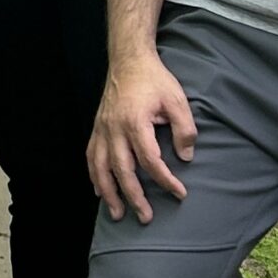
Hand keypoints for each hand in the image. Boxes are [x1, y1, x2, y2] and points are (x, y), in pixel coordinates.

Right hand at [87, 51, 195, 223]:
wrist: (128, 61)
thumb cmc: (154, 80)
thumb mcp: (178, 100)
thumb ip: (184, 130)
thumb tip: (186, 157)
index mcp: (135, 122)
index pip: (150, 160)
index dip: (166, 180)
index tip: (180, 193)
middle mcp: (114, 129)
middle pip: (122, 171)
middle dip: (134, 197)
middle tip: (145, 217)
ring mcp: (102, 130)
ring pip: (101, 168)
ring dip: (109, 193)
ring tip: (116, 213)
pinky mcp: (97, 128)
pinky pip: (92, 157)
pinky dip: (94, 176)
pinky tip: (100, 190)